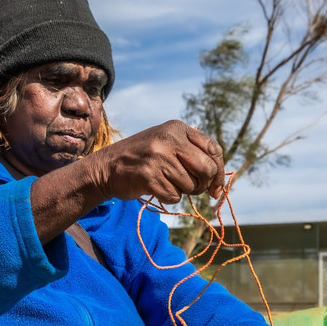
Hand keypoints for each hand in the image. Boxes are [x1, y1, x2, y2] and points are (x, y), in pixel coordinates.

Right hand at [91, 121, 223, 202]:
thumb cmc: (142, 158)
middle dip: (204, 184)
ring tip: (166, 182)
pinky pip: (174, 196)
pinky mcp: (149, 176)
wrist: (106, 167)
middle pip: (206, 169)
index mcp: (177, 128)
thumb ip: (192, 153)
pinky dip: (168, 197)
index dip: (220, 171)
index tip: (216, 186)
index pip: (213, 149)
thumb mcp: (166, 143)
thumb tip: (219, 181)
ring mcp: (158, 157)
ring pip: (191, 185)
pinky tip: (156, 188)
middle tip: (194, 188)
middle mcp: (169, 139)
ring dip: (182, 191)